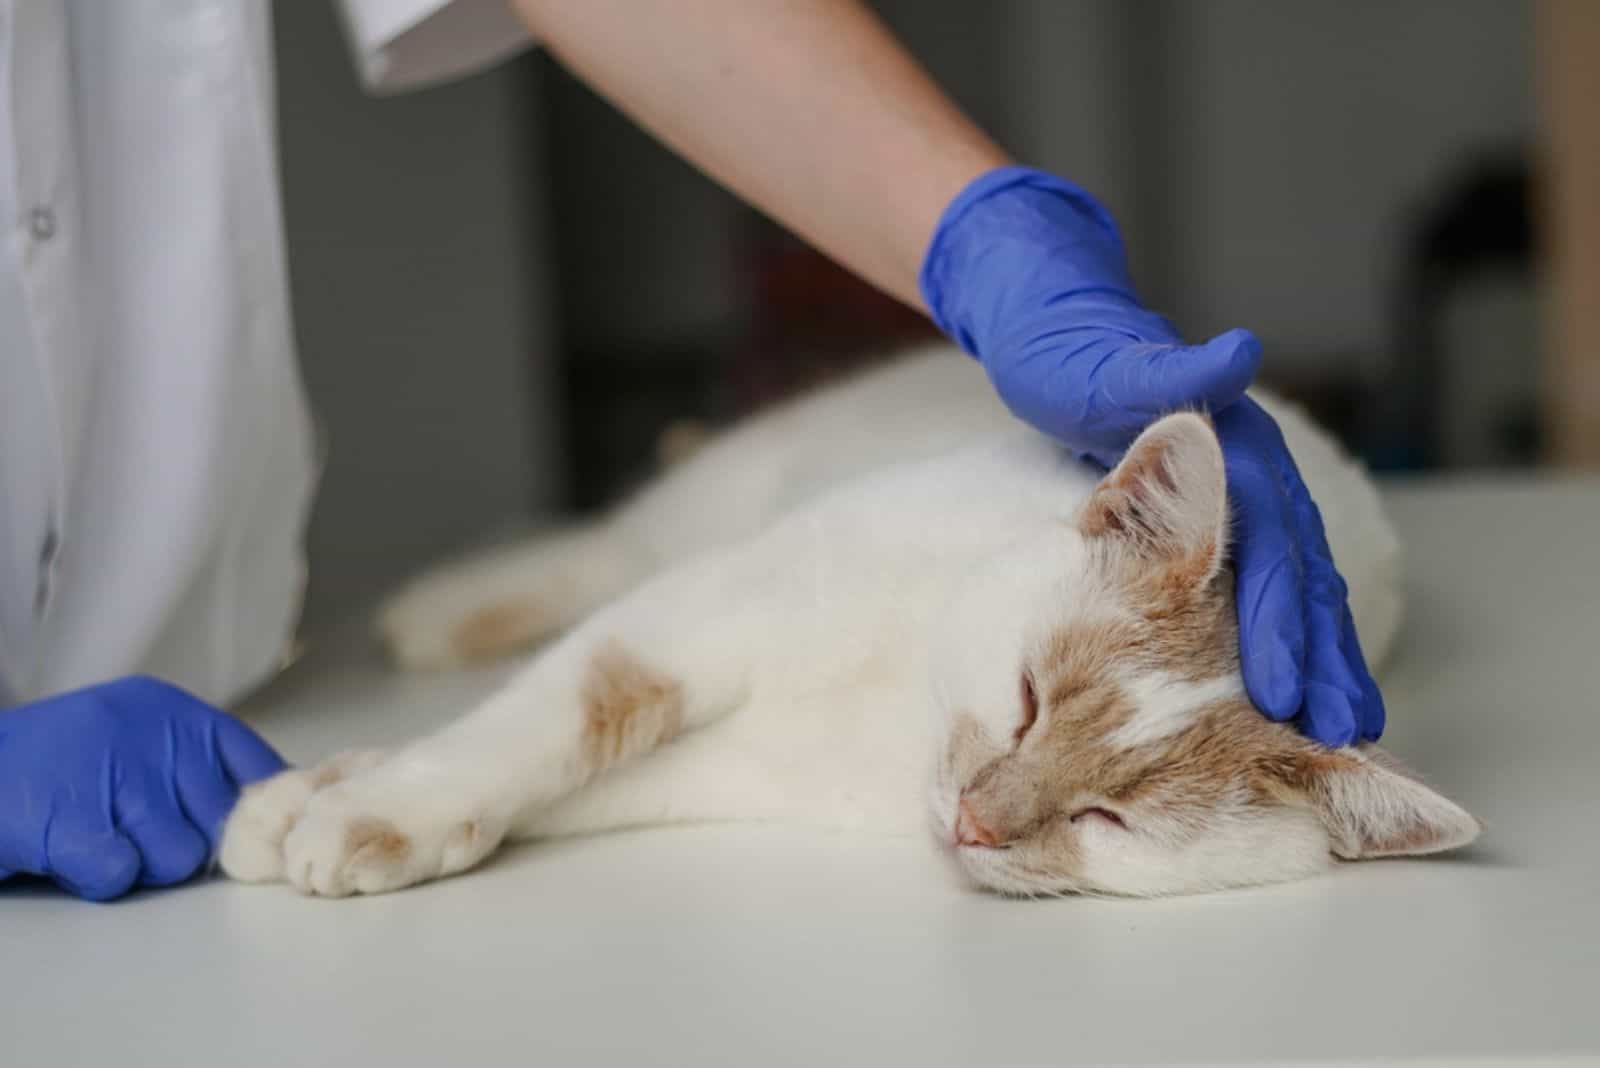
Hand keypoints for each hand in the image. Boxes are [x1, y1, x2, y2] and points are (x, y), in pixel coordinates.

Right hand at [0, 676, 286, 899]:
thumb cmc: (51, 765)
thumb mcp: (131, 743)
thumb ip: (196, 769)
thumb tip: (271, 805)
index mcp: (168, 712)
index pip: (254, 765)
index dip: (259, 810)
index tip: (256, 836)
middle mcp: (148, 734)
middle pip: (218, 825)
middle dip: (184, 842)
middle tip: (132, 832)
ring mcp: (110, 775)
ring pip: (177, 857)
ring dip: (139, 864)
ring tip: (93, 838)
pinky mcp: (68, 823)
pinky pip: (122, 874)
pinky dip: (98, 876)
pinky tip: (68, 853)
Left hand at [920, 166, 1383, 743]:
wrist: (1065, 334)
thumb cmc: (1072, 359)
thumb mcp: (1101, 367)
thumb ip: (1162, 372)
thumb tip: (1236, 354)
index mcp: (1234, 453)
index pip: (1270, 547)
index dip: (1279, 620)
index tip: (1282, 690)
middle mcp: (1254, 479)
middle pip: (1301, 577)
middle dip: (1320, 657)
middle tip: (1336, 734)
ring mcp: (1243, 502)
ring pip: (1299, 588)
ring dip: (1322, 657)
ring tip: (1344, 731)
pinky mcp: (1223, 522)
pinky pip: (1267, 588)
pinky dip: (1291, 639)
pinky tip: (1298, 691)